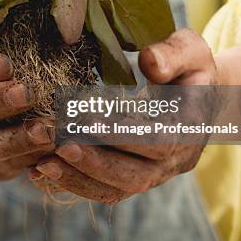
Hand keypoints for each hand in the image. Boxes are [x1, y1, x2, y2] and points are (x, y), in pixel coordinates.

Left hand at [30, 29, 216, 201]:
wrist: (198, 94)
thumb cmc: (189, 66)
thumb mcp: (191, 50)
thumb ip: (173, 54)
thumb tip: (150, 63)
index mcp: (190, 130)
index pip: (157, 140)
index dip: (121, 133)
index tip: (86, 119)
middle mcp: (176, 161)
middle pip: (134, 175)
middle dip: (94, 162)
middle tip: (59, 146)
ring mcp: (156, 174)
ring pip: (117, 189)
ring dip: (79, 178)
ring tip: (43, 163)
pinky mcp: (137, 177)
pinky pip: (106, 190)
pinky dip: (75, 183)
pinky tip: (42, 170)